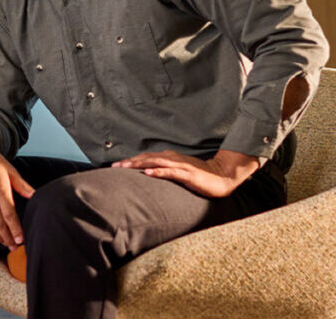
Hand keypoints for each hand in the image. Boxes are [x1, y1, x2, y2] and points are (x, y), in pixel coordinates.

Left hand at [112, 149, 258, 197]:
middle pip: (147, 158)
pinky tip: (148, 174)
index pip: (147, 158)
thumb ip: (166, 171)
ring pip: (156, 163)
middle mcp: (173, 159)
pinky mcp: (188, 174)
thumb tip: (150, 175)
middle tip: (114, 166)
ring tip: (125, 167)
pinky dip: (158, 172)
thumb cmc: (200, 176)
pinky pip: (171, 172)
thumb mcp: (180, 172)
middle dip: (130, 162)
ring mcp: (180, 166)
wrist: (221, 177)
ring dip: (140, 164)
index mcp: (170, 158)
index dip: (132, 160)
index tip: (117, 165)